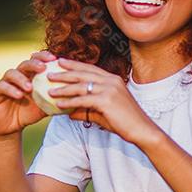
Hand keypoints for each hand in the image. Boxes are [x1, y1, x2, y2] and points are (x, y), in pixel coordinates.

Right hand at [0, 51, 55, 138]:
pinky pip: (2, 87)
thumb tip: (77, 95)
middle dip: (34, 64)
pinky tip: (19, 95)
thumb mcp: (46, 105)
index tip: (55, 58)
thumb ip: (57, 98)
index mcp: (30, 76)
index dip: (44, 57)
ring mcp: (5, 83)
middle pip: (24, 64)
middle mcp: (17, 76)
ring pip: (11, 73)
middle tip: (43, 68)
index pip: (36, 61)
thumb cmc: (29, 113)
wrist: (11, 127)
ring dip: (21, 78)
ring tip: (30, 87)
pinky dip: (10, 89)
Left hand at [46, 58, 161, 146]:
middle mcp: (111, 81)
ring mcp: (109, 89)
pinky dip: (69, 102)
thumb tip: (69, 114)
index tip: (60, 62)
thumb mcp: (103, 112)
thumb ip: (86, 110)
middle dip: (64, 73)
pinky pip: (83, 100)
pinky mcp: (106, 101)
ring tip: (49, 90)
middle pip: (83, 74)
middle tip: (50, 73)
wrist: (141, 130)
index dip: (74, 65)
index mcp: (112, 79)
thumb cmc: (124, 122)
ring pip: (81, 86)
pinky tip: (59, 104)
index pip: (90, 69)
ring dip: (63, 88)